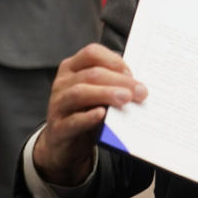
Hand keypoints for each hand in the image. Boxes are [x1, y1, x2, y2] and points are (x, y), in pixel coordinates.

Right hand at [33, 44, 146, 185]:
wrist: (66, 144)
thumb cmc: (86, 111)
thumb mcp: (97, 93)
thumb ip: (112, 84)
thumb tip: (139, 85)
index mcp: (72, 68)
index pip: (91, 53)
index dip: (114, 60)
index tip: (132, 73)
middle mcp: (62, 83)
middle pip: (91, 74)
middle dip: (119, 80)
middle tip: (140, 91)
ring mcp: (57, 105)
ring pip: (79, 93)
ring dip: (106, 93)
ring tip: (126, 98)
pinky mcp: (58, 128)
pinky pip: (72, 120)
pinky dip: (88, 117)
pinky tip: (102, 114)